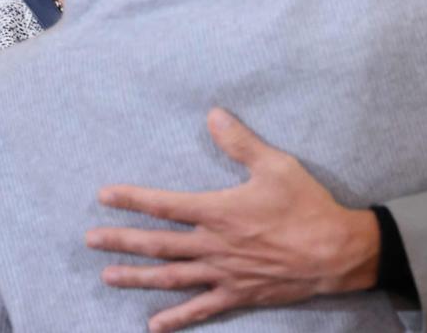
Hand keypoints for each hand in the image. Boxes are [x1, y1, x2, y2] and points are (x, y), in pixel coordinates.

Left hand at [86, 108, 380, 331]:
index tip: (104, 195)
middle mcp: (214, 245)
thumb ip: (240, 142)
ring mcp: (224, 273)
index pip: (166, 204)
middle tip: (90, 240)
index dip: (132, 199)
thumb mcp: (276, 165)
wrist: (335, 251)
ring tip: (108, 276)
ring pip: (171, 277)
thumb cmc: (307, 205)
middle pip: (158, 244)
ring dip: (137, 277)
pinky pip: (201, 308)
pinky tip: (155, 324)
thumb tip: (213, 114)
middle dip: (121, 240)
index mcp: (219, 212)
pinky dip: (177, 318)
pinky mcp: (238, 294)